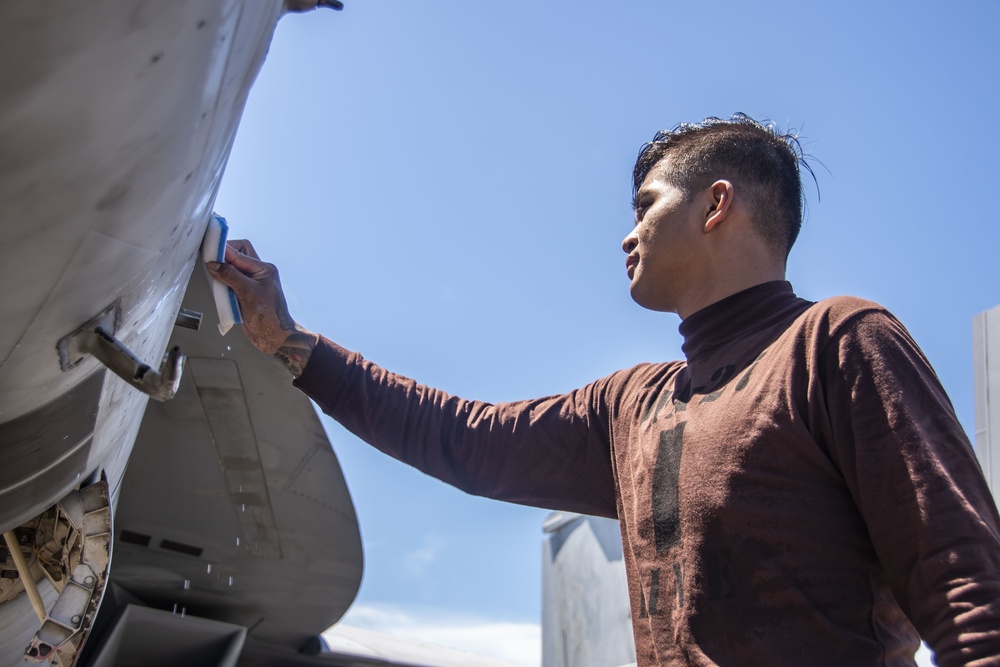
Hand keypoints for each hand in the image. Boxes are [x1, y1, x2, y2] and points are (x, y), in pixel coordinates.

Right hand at [206, 239, 316, 375]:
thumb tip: (215, 263)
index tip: (209, 251)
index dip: (224, 250)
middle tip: (210, 262)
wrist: (274, 338)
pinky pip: (228, 285)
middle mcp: (257, 274)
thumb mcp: (248, 293)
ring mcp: (250, 285)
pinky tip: (217, 290)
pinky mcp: (242, 295)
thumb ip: (231, 276)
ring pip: (230, 271)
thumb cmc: (270, 318)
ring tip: (214, 278)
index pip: (241, 251)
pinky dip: (221, 286)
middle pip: (236, 257)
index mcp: (264, 269)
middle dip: (223, 258)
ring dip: (221, 274)